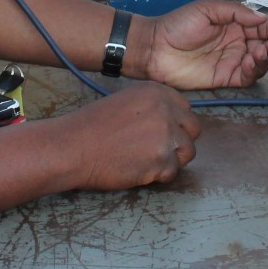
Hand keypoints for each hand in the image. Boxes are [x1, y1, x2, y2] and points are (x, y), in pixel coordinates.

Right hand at [58, 81, 200, 189]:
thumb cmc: (93, 126)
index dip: (176, 124)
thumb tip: (173, 122)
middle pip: (194, 130)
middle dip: (180, 142)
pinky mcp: (161, 160)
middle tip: (158, 150)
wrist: (73, 147)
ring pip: (187, 153)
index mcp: (157, 92)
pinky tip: (138, 170)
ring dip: (171, 160)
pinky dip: (158, 176)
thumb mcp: (126, 101)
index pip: (186, 109)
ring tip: (147, 162)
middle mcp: (166, 109)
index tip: (161, 132)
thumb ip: (153, 107)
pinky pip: (173, 172)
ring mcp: (165, 135)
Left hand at [143, 0, 267, 89]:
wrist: (155, 47)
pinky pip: (246, 77)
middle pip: (262, 45)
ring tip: (263, 51)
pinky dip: (254, 71)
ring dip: (266, 57)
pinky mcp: (224, 78)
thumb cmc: (178, 24)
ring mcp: (231, 61)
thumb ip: (235, 12)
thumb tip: (261, 17)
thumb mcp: (207, 9)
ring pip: (258, 62)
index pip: (258, 27)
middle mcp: (235, 42)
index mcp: (232, 24)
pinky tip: (252, 62)